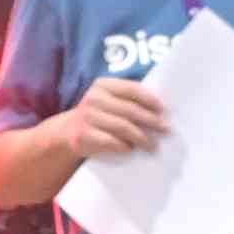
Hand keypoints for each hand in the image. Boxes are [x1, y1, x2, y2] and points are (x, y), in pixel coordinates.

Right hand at [52, 79, 169, 161]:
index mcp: (103, 85)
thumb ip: (130, 100)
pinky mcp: (83, 135)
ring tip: (153, 145)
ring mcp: (87, 116)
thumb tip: (162, 111)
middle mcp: (93, 98)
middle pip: (130, 110)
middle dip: (151, 121)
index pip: (132, 89)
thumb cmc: (100, 115)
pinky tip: (131, 149)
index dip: (150, 100)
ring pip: (122, 127)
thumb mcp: (110, 101)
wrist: (68, 131)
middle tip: (165, 130)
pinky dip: (124, 146)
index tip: (164, 110)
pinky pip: (110, 141)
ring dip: (141, 137)